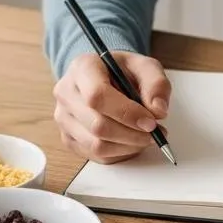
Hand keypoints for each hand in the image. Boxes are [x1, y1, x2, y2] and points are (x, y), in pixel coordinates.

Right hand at [53, 52, 170, 162]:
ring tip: (145, 136)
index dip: (127, 113)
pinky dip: (120, 153)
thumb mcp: (146, 67)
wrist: (106, 77)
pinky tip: (131, 141)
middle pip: (98, 125)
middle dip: (133, 134)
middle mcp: (67, 93)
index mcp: (83, 68)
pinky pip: (96, 155)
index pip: (97, 96)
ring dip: (129, 146)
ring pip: (97, 145)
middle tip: (155, 131)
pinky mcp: (68, 138)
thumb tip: (158, 110)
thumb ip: (157, 85)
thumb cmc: (124, 72)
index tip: (150, 121)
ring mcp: (63, 117)